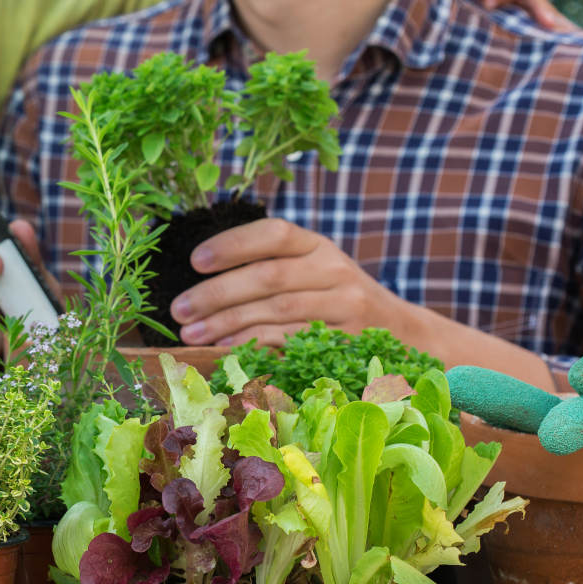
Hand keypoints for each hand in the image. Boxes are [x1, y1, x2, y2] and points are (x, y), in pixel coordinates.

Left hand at [169, 218, 411, 346]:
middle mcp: (334, 269)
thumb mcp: (310, 272)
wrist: (403, 334)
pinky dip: (255, 347)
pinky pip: (292, 342)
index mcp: (317, 245)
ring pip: (277, 312)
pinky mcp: (347, 340)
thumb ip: (267, 269)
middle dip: (217, 294)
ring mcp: (345, 305)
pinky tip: (225, 350)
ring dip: (227, 325)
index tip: (195, 261)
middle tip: (179, 309)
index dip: (233, 245)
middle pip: (268, 277)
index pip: (274, 233)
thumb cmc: (333, 301)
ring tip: (192, 333)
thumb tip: (199, 285)